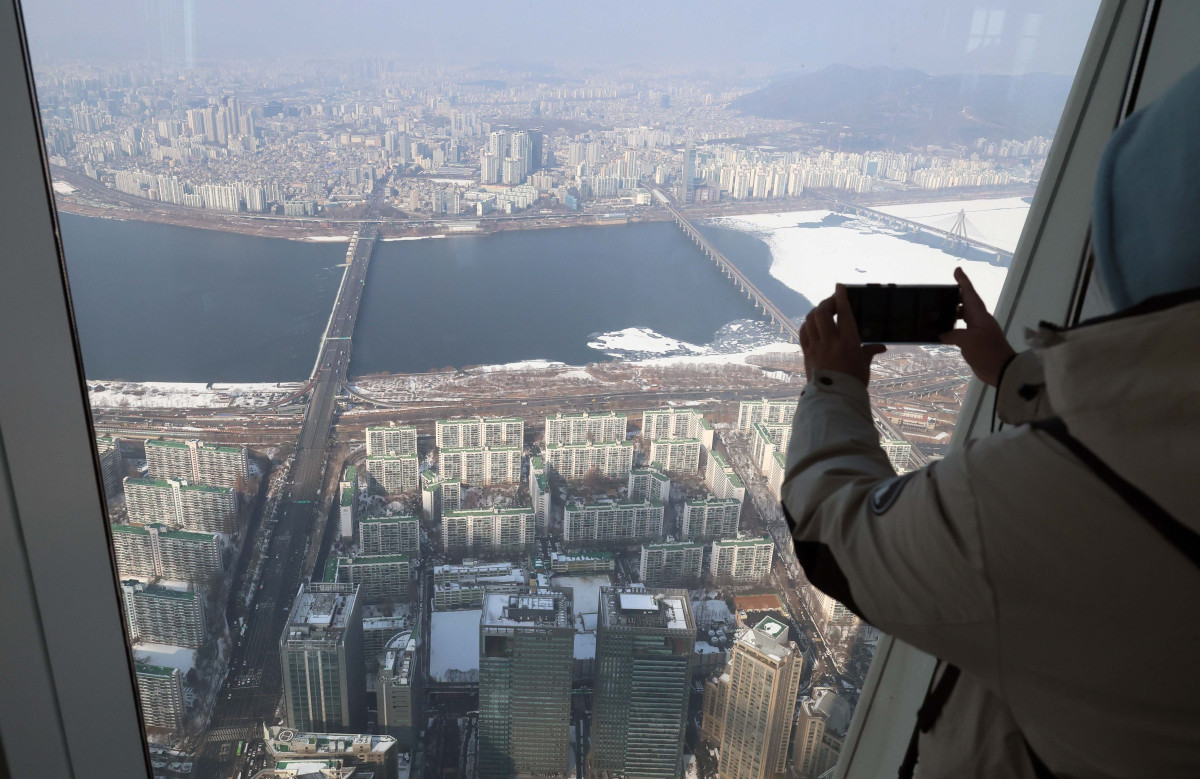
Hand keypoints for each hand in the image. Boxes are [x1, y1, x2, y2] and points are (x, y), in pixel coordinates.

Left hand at [801, 284, 886, 385]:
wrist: (834, 400)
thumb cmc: (854, 382)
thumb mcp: (864, 365)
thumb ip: (870, 351)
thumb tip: (881, 347)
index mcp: (848, 343)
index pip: (844, 314)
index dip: (841, 298)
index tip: (839, 286)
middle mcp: (830, 342)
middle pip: (822, 313)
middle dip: (827, 302)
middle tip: (833, 301)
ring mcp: (816, 347)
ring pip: (810, 321)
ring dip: (816, 311)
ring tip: (823, 310)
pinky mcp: (807, 354)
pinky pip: (803, 333)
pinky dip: (808, 324)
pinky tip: (813, 323)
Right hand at [940, 268, 1014, 386]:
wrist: (1002, 370)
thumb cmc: (987, 352)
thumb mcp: (967, 341)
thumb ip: (953, 335)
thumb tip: (943, 334)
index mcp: (980, 316)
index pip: (970, 294)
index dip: (963, 282)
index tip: (957, 270)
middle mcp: (979, 321)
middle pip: (966, 304)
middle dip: (956, 296)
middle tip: (942, 293)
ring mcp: (978, 332)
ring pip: (964, 317)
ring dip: (953, 313)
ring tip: (939, 311)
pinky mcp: (975, 343)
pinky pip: (962, 330)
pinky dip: (952, 328)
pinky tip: (943, 332)